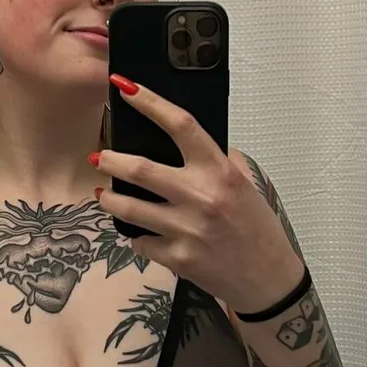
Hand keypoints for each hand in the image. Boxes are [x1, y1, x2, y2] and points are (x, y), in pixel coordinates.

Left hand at [92, 74, 304, 314]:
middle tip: (99, 157)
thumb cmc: (256, 228)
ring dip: (110, 199)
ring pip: (129, 208)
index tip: (125, 88)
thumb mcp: (243, 184)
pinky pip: (140, 241)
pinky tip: (140, 232)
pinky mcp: (177, 258)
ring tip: (104, 194)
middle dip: (110, 160)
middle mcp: (202, 197)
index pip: (181, 126)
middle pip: (140, 170)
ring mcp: (187, 230)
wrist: (268, 278)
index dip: (149, 103)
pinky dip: (136, 236)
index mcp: (220, 171)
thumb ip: (215, 161)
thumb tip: (181, 141)